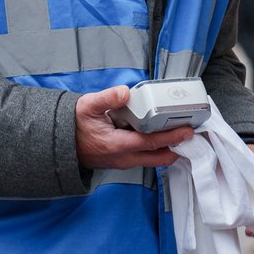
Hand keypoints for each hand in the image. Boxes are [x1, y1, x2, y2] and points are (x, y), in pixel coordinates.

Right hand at [74, 86, 194, 168]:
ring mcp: (124, 161)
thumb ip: (106, 98)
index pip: (151, 143)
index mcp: (117, 145)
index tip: (188, 131)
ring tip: (183, 133)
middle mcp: (123, 158)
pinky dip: (159, 149)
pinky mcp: (124, 160)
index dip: (171, 137)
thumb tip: (125, 92)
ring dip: (169, 149)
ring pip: (154, 159)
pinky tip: (165, 136)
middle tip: (193, 134)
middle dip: (178, 147)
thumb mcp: (86, 106)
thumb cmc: (74, 125)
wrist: (60, 144)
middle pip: (159, 157)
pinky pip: (146, 158)